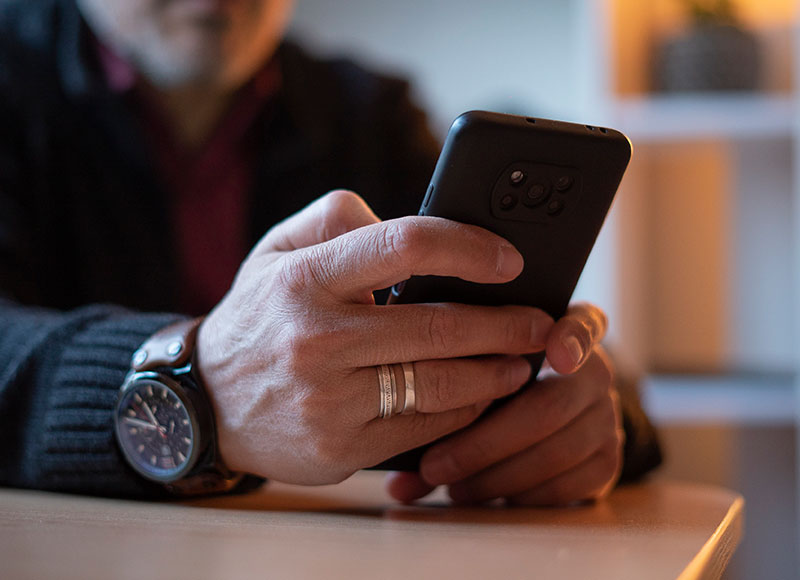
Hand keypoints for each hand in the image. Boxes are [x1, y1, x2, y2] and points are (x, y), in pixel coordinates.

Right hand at [196, 191, 555, 484]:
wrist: (205, 402)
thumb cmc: (259, 316)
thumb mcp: (277, 250)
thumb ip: (339, 219)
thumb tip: (414, 233)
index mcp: (305, 278)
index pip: (405, 246)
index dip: (469, 248)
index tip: (510, 259)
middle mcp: (316, 339)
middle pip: (439, 328)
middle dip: (506, 324)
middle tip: (540, 320)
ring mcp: (329, 400)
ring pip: (441, 385)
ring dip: (497, 372)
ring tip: (523, 361)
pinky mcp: (340, 447)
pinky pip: (424, 427)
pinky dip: (465, 411)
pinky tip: (483, 396)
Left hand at [386, 303, 623, 505]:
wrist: (542, 414)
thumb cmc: (492, 380)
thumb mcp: (476, 366)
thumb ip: (449, 383)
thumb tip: (395, 448)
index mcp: (566, 332)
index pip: (584, 324)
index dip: (572, 338)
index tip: (554, 353)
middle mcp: (596, 371)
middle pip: (550, 405)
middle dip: (485, 442)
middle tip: (434, 466)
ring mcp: (607, 417)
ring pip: (556, 452)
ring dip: (495, 476)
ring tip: (448, 486)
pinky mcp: (608, 461)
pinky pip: (569, 486)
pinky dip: (519, 495)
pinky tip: (483, 497)